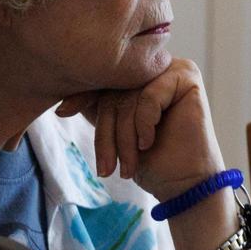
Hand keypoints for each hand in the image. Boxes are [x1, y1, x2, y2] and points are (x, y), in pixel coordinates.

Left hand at [55, 59, 224, 200]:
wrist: (182, 184)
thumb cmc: (150, 160)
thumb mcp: (114, 128)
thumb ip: (98, 105)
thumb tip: (62, 94)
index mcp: (138, 73)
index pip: (103, 79)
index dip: (82, 96)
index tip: (63, 112)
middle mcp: (155, 65)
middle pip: (115, 89)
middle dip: (107, 132)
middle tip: (106, 167)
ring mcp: (173, 68)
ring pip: (130, 94)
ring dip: (125, 135)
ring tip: (128, 165)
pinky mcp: (187, 77)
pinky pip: (150, 95)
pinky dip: (145, 123)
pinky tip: (149, 142)